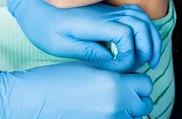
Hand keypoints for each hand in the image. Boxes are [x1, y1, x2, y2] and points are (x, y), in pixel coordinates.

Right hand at [0, 61, 153, 118]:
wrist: (35, 98)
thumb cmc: (58, 78)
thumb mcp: (89, 66)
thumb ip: (114, 70)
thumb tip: (130, 73)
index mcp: (114, 82)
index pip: (146, 83)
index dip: (138, 79)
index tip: (128, 77)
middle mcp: (117, 104)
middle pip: (145, 102)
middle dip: (137, 95)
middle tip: (121, 89)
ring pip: (136, 115)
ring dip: (129, 108)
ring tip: (110, 99)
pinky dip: (117, 115)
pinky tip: (102, 108)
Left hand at [8, 0, 161, 72]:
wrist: (32, 2)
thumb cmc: (41, 24)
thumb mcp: (58, 43)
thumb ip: (87, 50)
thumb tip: (111, 58)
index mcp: (92, 21)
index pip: (125, 34)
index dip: (129, 53)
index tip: (120, 67)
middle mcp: (104, 13)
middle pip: (140, 24)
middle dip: (149, 46)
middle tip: (147, 64)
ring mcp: (106, 10)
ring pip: (140, 17)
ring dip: (150, 36)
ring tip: (148, 56)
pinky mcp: (105, 11)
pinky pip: (132, 14)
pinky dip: (142, 27)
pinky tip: (138, 41)